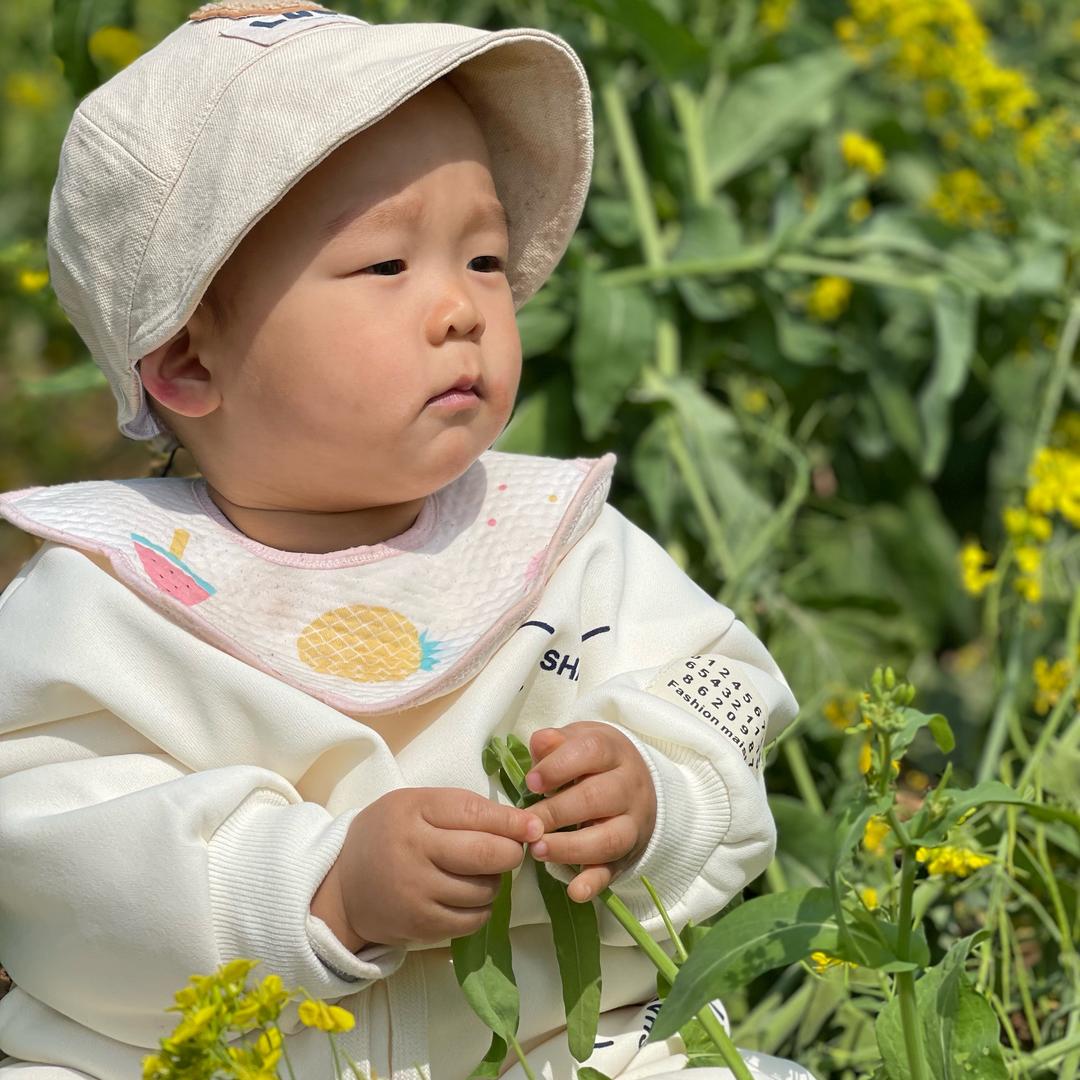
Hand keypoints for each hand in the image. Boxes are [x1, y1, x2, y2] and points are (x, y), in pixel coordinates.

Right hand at [329, 787, 543, 947]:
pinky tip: (469, 895)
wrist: (344, 886)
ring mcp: (417, 893)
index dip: (512, 821)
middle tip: (512, 850)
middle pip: (487, 854)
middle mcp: (414, 851)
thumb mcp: (416, 805)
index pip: (475, 813)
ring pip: (485, 889)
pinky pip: (473, 919)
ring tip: (480, 871)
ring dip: (495, 880)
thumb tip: (521, 824)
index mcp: (414, 811)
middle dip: (512, 852)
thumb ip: (463, 808)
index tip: (534, 826)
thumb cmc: (389, 834)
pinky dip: (482, 907)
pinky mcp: (421, 926)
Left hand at [525, 722, 656, 903]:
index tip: (531, 782)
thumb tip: (541, 743)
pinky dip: (594, 883)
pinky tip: (575, 891)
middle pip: (598, 798)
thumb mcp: (579, 740)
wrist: (637, 782)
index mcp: (614, 752)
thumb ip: (557, 742)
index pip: (591, 752)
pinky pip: (614, 871)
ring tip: (537, 850)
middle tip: (526, 823)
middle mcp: (629, 787)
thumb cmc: (595, 760)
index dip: (559, 767)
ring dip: (570, 847)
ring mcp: (632, 823)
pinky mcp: (626, 854)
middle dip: (557, 812)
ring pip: (609, 838)